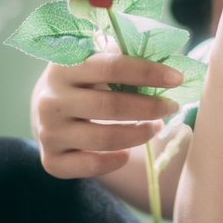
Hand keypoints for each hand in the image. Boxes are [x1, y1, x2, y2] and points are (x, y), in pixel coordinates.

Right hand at [31, 53, 183, 179]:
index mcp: (62, 67)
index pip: (111, 66)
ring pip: (104, 138)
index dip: (148, 72)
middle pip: (111, 106)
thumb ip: (122, 56)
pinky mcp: (51, 160)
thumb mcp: (93, 60)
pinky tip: (126, 154)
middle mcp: (51, 100)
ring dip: (139, 135)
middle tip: (172, 107)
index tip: (176, 79)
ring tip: (155, 127)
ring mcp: (49, 132)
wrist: (46, 110)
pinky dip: (114, 162)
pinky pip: (91, 165)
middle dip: (150, 107)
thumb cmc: (82, 81)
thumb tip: (165, 63)